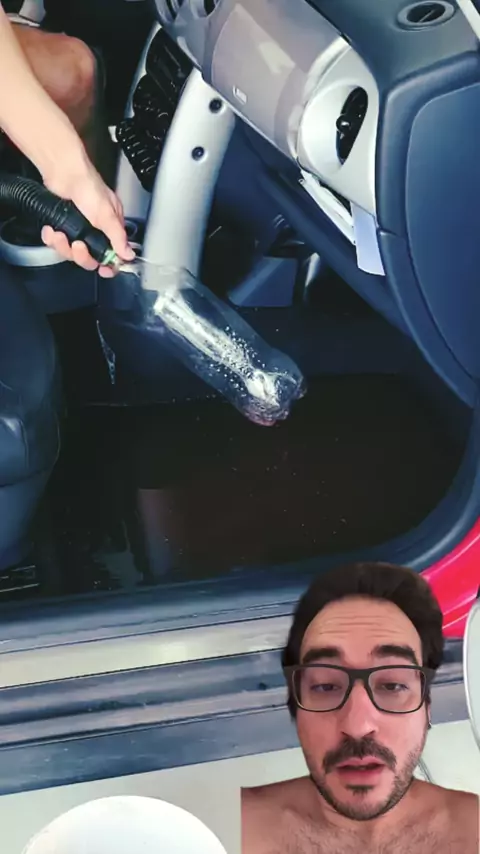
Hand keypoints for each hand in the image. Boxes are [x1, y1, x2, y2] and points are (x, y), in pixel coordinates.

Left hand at [40, 153, 134, 276]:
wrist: (63, 170)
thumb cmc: (88, 185)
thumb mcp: (107, 214)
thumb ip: (118, 237)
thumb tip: (128, 254)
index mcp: (111, 228)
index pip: (113, 254)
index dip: (109, 265)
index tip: (103, 269)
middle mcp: (95, 230)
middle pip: (90, 258)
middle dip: (82, 255)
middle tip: (78, 246)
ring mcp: (77, 229)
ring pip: (71, 252)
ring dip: (63, 246)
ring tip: (60, 234)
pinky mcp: (62, 225)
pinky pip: (56, 243)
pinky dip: (51, 238)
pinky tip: (51, 230)